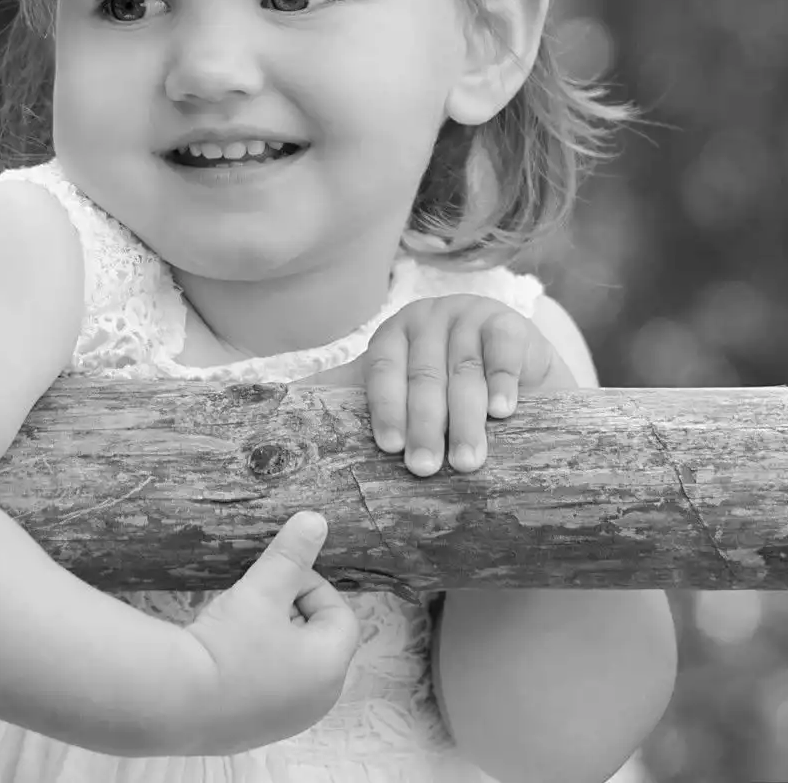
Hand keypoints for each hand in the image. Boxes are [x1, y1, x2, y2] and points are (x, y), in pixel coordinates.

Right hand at [168, 511, 360, 755]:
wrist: (175, 703)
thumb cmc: (229, 643)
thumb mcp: (261, 589)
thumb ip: (290, 555)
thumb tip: (316, 520)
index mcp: (330, 666)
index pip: (340, 615)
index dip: (311, 586)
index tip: (277, 578)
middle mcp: (318, 700)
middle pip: (318, 642)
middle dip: (291, 613)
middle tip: (255, 600)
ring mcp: (287, 721)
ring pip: (293, 666)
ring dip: (273, 640)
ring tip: (236, 625)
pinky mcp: (256, 732)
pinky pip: (268, 690)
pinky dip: (255, 668)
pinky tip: (222, 656)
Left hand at [348, 295, 574, 476]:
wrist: (514, 371)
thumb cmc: (444, 390)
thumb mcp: (397, 387)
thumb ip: (344, 393)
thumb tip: (273, 416)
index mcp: (392, 336)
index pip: (382, 371)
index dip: (385, 409)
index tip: (389, 448)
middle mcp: (427, 321)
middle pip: (424, 377)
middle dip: (425, 426)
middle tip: (426, 469)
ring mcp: (468, 317)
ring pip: (464, 371)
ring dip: (467, 419)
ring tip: (468, 461)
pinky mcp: (509, 322)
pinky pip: (504, 351)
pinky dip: (503, 382)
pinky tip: (504, 412)